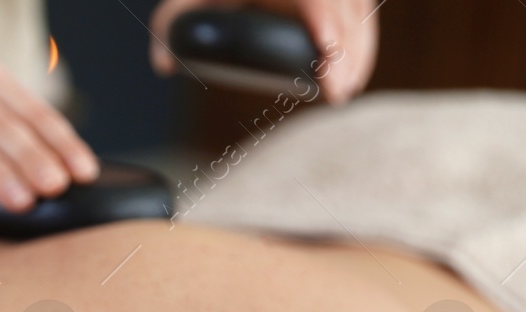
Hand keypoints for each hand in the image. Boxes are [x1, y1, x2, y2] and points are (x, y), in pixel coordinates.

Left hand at [149, 0, 378, 103]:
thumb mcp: (180, 7)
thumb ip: (168, 28)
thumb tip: (164, 63)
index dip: (324, 22)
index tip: (326, 56)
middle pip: (344, 3)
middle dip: (347, 47)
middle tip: (337, 90)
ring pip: (358, 6)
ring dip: (359, 47)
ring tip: (345, 89)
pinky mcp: (332, 0)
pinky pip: (359, 9)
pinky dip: (360, 39)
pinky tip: (353, 72)